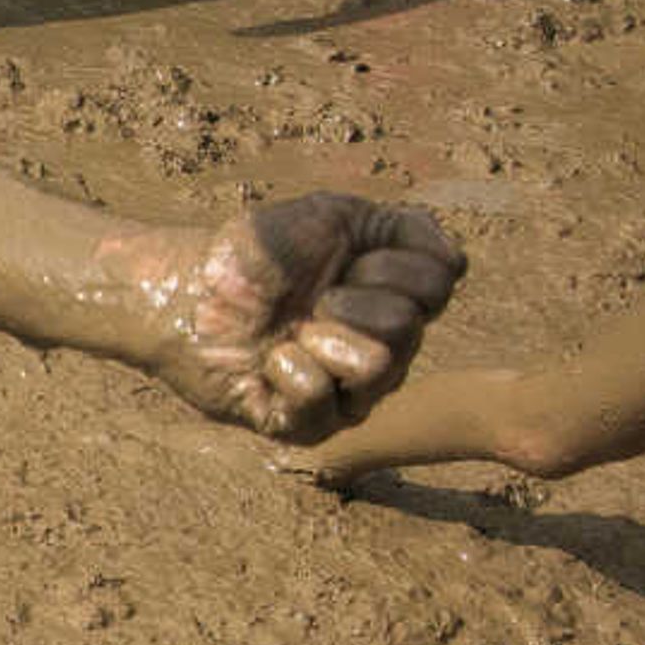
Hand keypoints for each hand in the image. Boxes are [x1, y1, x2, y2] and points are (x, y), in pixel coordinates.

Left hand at [155, 193, 465, 440]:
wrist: (188, 287)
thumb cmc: (259, 253)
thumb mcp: (335, 216)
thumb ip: (405, 228)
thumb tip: (456, 263)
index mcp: (397, 300)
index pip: (440, 282)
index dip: (391, 262)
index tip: (345, 257)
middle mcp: (385, 352)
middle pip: (409, 326)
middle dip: (351, 298)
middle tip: (311, 299)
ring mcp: (348, 395)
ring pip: (379, 365)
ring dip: (322, 333)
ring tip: (289, 330)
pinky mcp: (307, 427)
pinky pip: (318, 397)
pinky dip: (286, 366)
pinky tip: (267, 360)